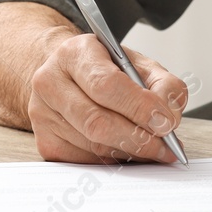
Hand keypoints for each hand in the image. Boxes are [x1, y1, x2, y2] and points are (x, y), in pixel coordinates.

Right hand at [27, 30, 187, 164]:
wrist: (68, 75)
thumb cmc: (107, 69)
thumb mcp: (140, 64)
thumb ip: (163, 85)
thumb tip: (169, 120)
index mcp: (75, 53)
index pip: (106, 84)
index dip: (139, 107)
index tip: (166, 123)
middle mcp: (50, 82)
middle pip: (96, 121)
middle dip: (138, 137)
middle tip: (166, 147)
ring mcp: (42, 114)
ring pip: (92, 144)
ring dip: (130, 151)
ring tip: (154, 149)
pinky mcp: (45, 142)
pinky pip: (85, 159)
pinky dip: (114, 159)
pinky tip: (129, 151)